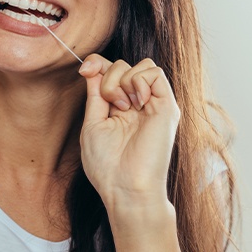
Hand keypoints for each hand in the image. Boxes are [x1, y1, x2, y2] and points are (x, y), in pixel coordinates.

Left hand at [78, 54, 179, 210]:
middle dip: (108, 77)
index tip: (85, 70)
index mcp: (119, 107)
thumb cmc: (107, 165)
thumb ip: (96, 93)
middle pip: (123, 64)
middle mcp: (138, 103)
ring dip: (123, 80)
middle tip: (111, 105)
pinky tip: (137, 102)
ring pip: (141, 64)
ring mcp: (153, 103)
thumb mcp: (93, 123)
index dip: (97, 63)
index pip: (110, 70)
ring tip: (123, 106)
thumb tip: (92, 67)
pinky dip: (139, 80)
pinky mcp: (167, 106)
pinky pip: (154, 72)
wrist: (126, 188)